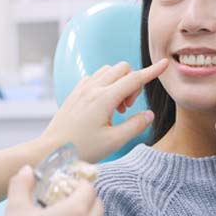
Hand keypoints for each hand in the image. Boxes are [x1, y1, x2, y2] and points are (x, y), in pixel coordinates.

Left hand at [42, 58, 168, 162]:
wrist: (50, 151)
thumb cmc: (82, 149)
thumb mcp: (114, 141)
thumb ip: (135, 125)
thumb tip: (149, 114)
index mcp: (104, 99)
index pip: (134, 79)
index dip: (152, 72)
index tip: (165, 64)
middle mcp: (93, 89)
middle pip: (122, 69)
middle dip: (132, 83)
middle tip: (127, 108)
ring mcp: (82, 89)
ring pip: (108, 71)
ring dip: (119, 83)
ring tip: (115, 108)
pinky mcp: (74, 93)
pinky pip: (95, 77)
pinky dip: (105, 84)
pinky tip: (103, 105)